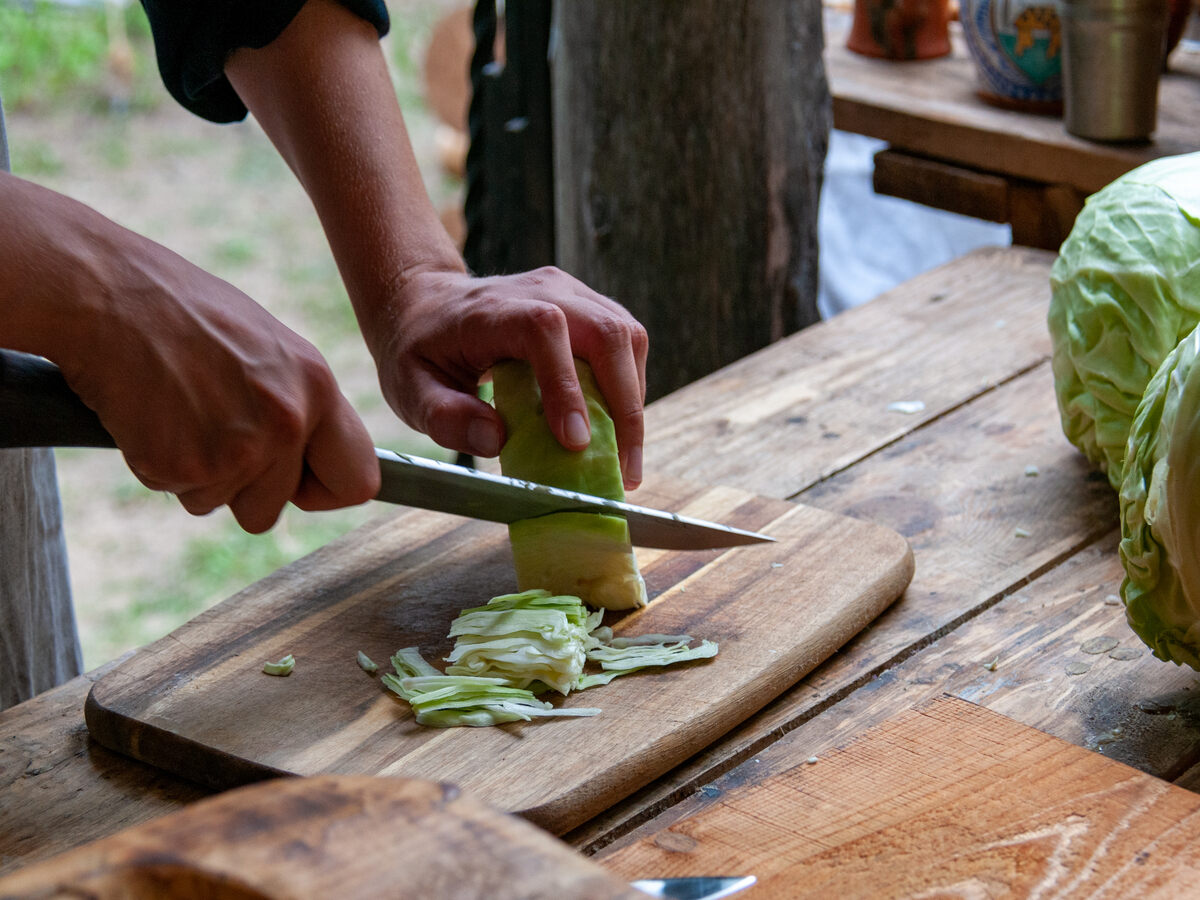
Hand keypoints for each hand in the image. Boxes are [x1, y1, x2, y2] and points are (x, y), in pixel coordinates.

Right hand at [35, 210, 380, 532]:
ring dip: (198, 474)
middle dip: (245, 487)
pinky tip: (152, 416)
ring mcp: (235, 450)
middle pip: (276, 507)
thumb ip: (302, 405)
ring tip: (179, 410)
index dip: (326, 488)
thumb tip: (322, 457)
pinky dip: (160, 464)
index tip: (300, 482)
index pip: (358, 480)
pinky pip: (178, 492)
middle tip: (212, 430)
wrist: (107, 295)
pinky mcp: (180, 467)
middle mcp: (286, 423)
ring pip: (222, 504)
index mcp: (317, 388)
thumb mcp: (272, 349)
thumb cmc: (188, 314)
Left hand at [372, 266, 647, 488]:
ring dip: (634, 400)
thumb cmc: (420, 350)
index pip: (544, 331)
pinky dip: (630, 387)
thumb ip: (444, 416)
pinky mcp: (589, 305)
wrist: (427, 303)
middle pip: (606, 332)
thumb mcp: (409, 389)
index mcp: (493, 310)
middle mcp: (541, 290)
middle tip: (624, 470)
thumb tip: (494, 440)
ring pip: (627, 337)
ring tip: (626, 457)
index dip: (566, 384)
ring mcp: (571, 292)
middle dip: (625, 406)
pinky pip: (625, 342)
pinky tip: (619, 427)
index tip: (576, 443)